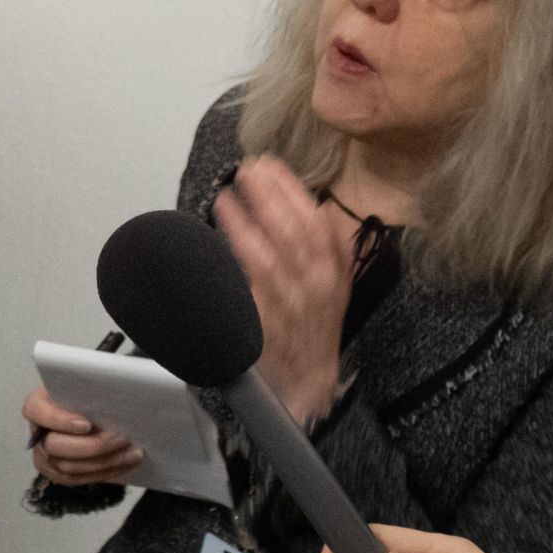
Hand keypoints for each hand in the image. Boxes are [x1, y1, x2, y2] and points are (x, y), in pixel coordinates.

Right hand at [24, 385, 141, 484]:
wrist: (92, 417)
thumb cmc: (87, 396)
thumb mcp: (84, 387)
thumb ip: (89, 389)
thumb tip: (112, 392)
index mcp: (37, 406)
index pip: (36, 411)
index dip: (59, 420)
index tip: (87, 424)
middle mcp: (36, 434)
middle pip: (55, 446)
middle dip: (93, 445)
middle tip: (123, 438)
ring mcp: (44, 457)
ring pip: (69, 467)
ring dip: (105, 461)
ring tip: (133, 452)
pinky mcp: (58, 475)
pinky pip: (79, 479)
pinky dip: (105, 472)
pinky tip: (125, 463)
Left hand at [214, 157, 354, 422]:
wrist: (309, 386)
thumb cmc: (315, 330)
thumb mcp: (335, 287)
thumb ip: (330, 248)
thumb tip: (315, 205)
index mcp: (333, 273)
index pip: (315, 223)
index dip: (291, 191)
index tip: (269, 166)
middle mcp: (315, 288)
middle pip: (293, 235)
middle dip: (268, 199)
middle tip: (245, 171)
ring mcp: (289, 309)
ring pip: (269, 260)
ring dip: (246, 227)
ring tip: (225, 199)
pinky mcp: (264, 330)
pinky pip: (247, 295)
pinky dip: (234, 270)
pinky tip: (217, 248)